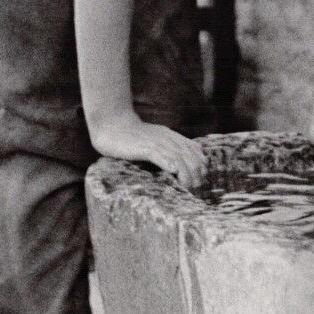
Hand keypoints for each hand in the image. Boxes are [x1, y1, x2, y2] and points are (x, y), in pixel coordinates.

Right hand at [89, 112, 206, 188]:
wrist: (112, 125)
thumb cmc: (131, 137)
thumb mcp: (154, 141)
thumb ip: (167, 149)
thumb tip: (178, 167)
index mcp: (171, 136)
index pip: (195, 149)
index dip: (201, 165)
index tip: (199, 179)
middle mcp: (167, 138)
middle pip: (191, 156)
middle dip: (196, 173)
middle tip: (195, 188)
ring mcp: (156, 142)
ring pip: (179, 158)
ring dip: (186, 175)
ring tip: (187, 187)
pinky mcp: (144, 147)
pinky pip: (160, 156)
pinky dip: (169, 164)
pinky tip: (173, 172)